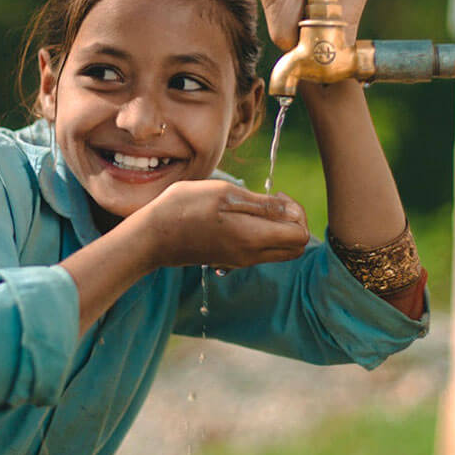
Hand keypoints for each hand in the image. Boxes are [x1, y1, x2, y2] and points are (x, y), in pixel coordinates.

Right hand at [140, 180, 309, 267]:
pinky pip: (261, 252)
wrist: (153, 236)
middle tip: (275, 201)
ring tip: (257, 207)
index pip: (301, 234)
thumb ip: (262, 205)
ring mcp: (241, 260)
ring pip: (280, 251)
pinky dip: (264, 235)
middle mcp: (252, 255)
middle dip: (294, 222)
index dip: (297, 211)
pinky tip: (242, 216)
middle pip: (296, 247)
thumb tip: (291, 210)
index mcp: (254, 237)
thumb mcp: (225, 195)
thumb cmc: (185, 208)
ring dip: (279, 229)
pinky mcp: (230, 260)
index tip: (277, 194)